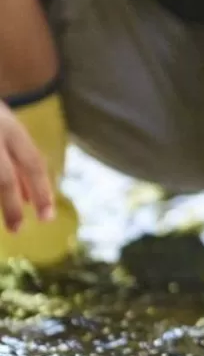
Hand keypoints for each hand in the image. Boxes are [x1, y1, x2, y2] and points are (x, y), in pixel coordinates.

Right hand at [0, 102, 53, 231]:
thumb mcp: (4, 130)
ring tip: (7, 223)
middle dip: (12, 206)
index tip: (47, 217)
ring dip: (0, 200)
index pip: (32, 163)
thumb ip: (16, 160)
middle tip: (19, 229)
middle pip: (4, 177)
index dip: (42, 191)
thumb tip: (29, 199)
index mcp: (9, 126)